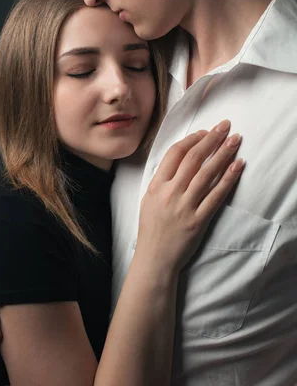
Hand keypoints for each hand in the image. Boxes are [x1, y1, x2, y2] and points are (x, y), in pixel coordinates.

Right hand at [137, 120, 243, 274]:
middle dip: (211, 139)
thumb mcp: (148, 199)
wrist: (155, 258)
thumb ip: (162, 179)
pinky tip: (237, 166)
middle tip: (224, 126)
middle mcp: (170, 193)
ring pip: (206, 174)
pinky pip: (216, 196)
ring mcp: (185, 206)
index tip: (205, 132)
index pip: (175, 154)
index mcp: (156, 185)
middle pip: (193, 159)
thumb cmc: (151, 229)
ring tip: (235, 140)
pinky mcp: (198, 220)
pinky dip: (228, 179)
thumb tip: (178, 160)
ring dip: (222, 154)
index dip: (192, 140)